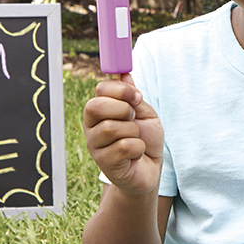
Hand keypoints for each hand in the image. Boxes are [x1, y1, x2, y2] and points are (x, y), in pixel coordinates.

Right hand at [83, 75, 163, 198]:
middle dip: (123, 110)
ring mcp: (95, 145)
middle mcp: (93, 126)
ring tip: (136, 139)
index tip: (137, 96)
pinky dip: (138, 148)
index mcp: (101, 110)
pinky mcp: (104, 163)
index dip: (120, 90)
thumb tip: (124, 74)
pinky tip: (135, 154)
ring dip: (133, 132)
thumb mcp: (145, 114)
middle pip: (95, 106)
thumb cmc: (146, 140)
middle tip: (134, 119)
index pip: (99, 90)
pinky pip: (124, 147)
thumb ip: (133, 97)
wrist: (150, 170)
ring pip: (111, 128)